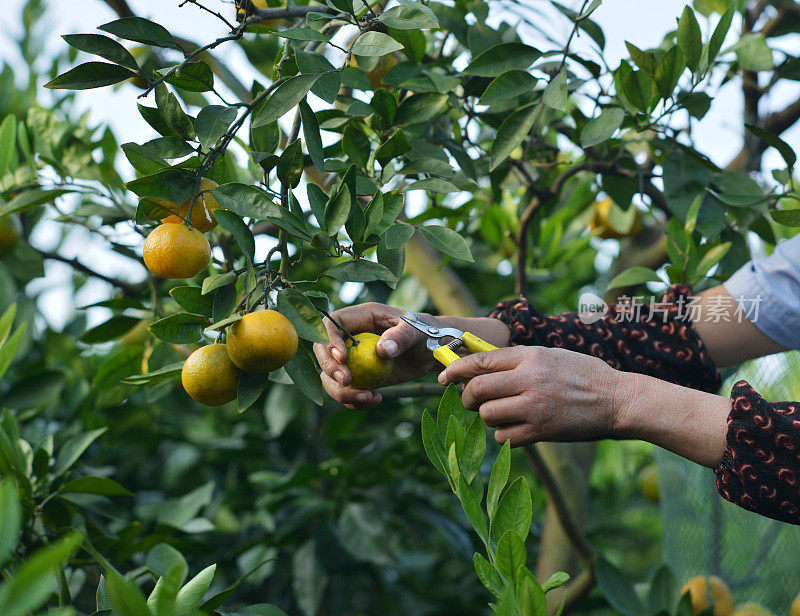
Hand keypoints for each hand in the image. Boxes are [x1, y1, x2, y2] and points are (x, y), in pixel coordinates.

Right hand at [313, 303, 439, 408]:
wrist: (434, 353)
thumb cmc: (427, 333)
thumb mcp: (418, 331)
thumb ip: (402, 336)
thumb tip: (381, 349)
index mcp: (361, 317)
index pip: (332, 323)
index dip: (329, 339)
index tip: (343, 358)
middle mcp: (351, 337)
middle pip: (323, 351)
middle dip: (329, 368)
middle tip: (347, 382)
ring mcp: (354, 359)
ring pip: (330, 376)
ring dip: (340, 391)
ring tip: (366, 397)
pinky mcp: (361, 378)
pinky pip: (346, 392)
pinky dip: (355, 401)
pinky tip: (376, 399)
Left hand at [438, 346, 626, 445]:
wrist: (616, 400)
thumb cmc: (582, 373)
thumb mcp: (549, 354)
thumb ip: (516, 359)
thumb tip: (479, 363)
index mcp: (530, 356)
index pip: (481, 360)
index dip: (455, 368)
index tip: (443, 376)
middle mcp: (530, 380)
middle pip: (478, 389)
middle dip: (467, 397)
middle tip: (470, 400)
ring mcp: (536, 407)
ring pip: (488, 414)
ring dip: (488, 415)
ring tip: (501, 412)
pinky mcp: (542, 431)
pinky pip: (505, 436)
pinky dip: (504, 434)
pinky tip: (515, 427)